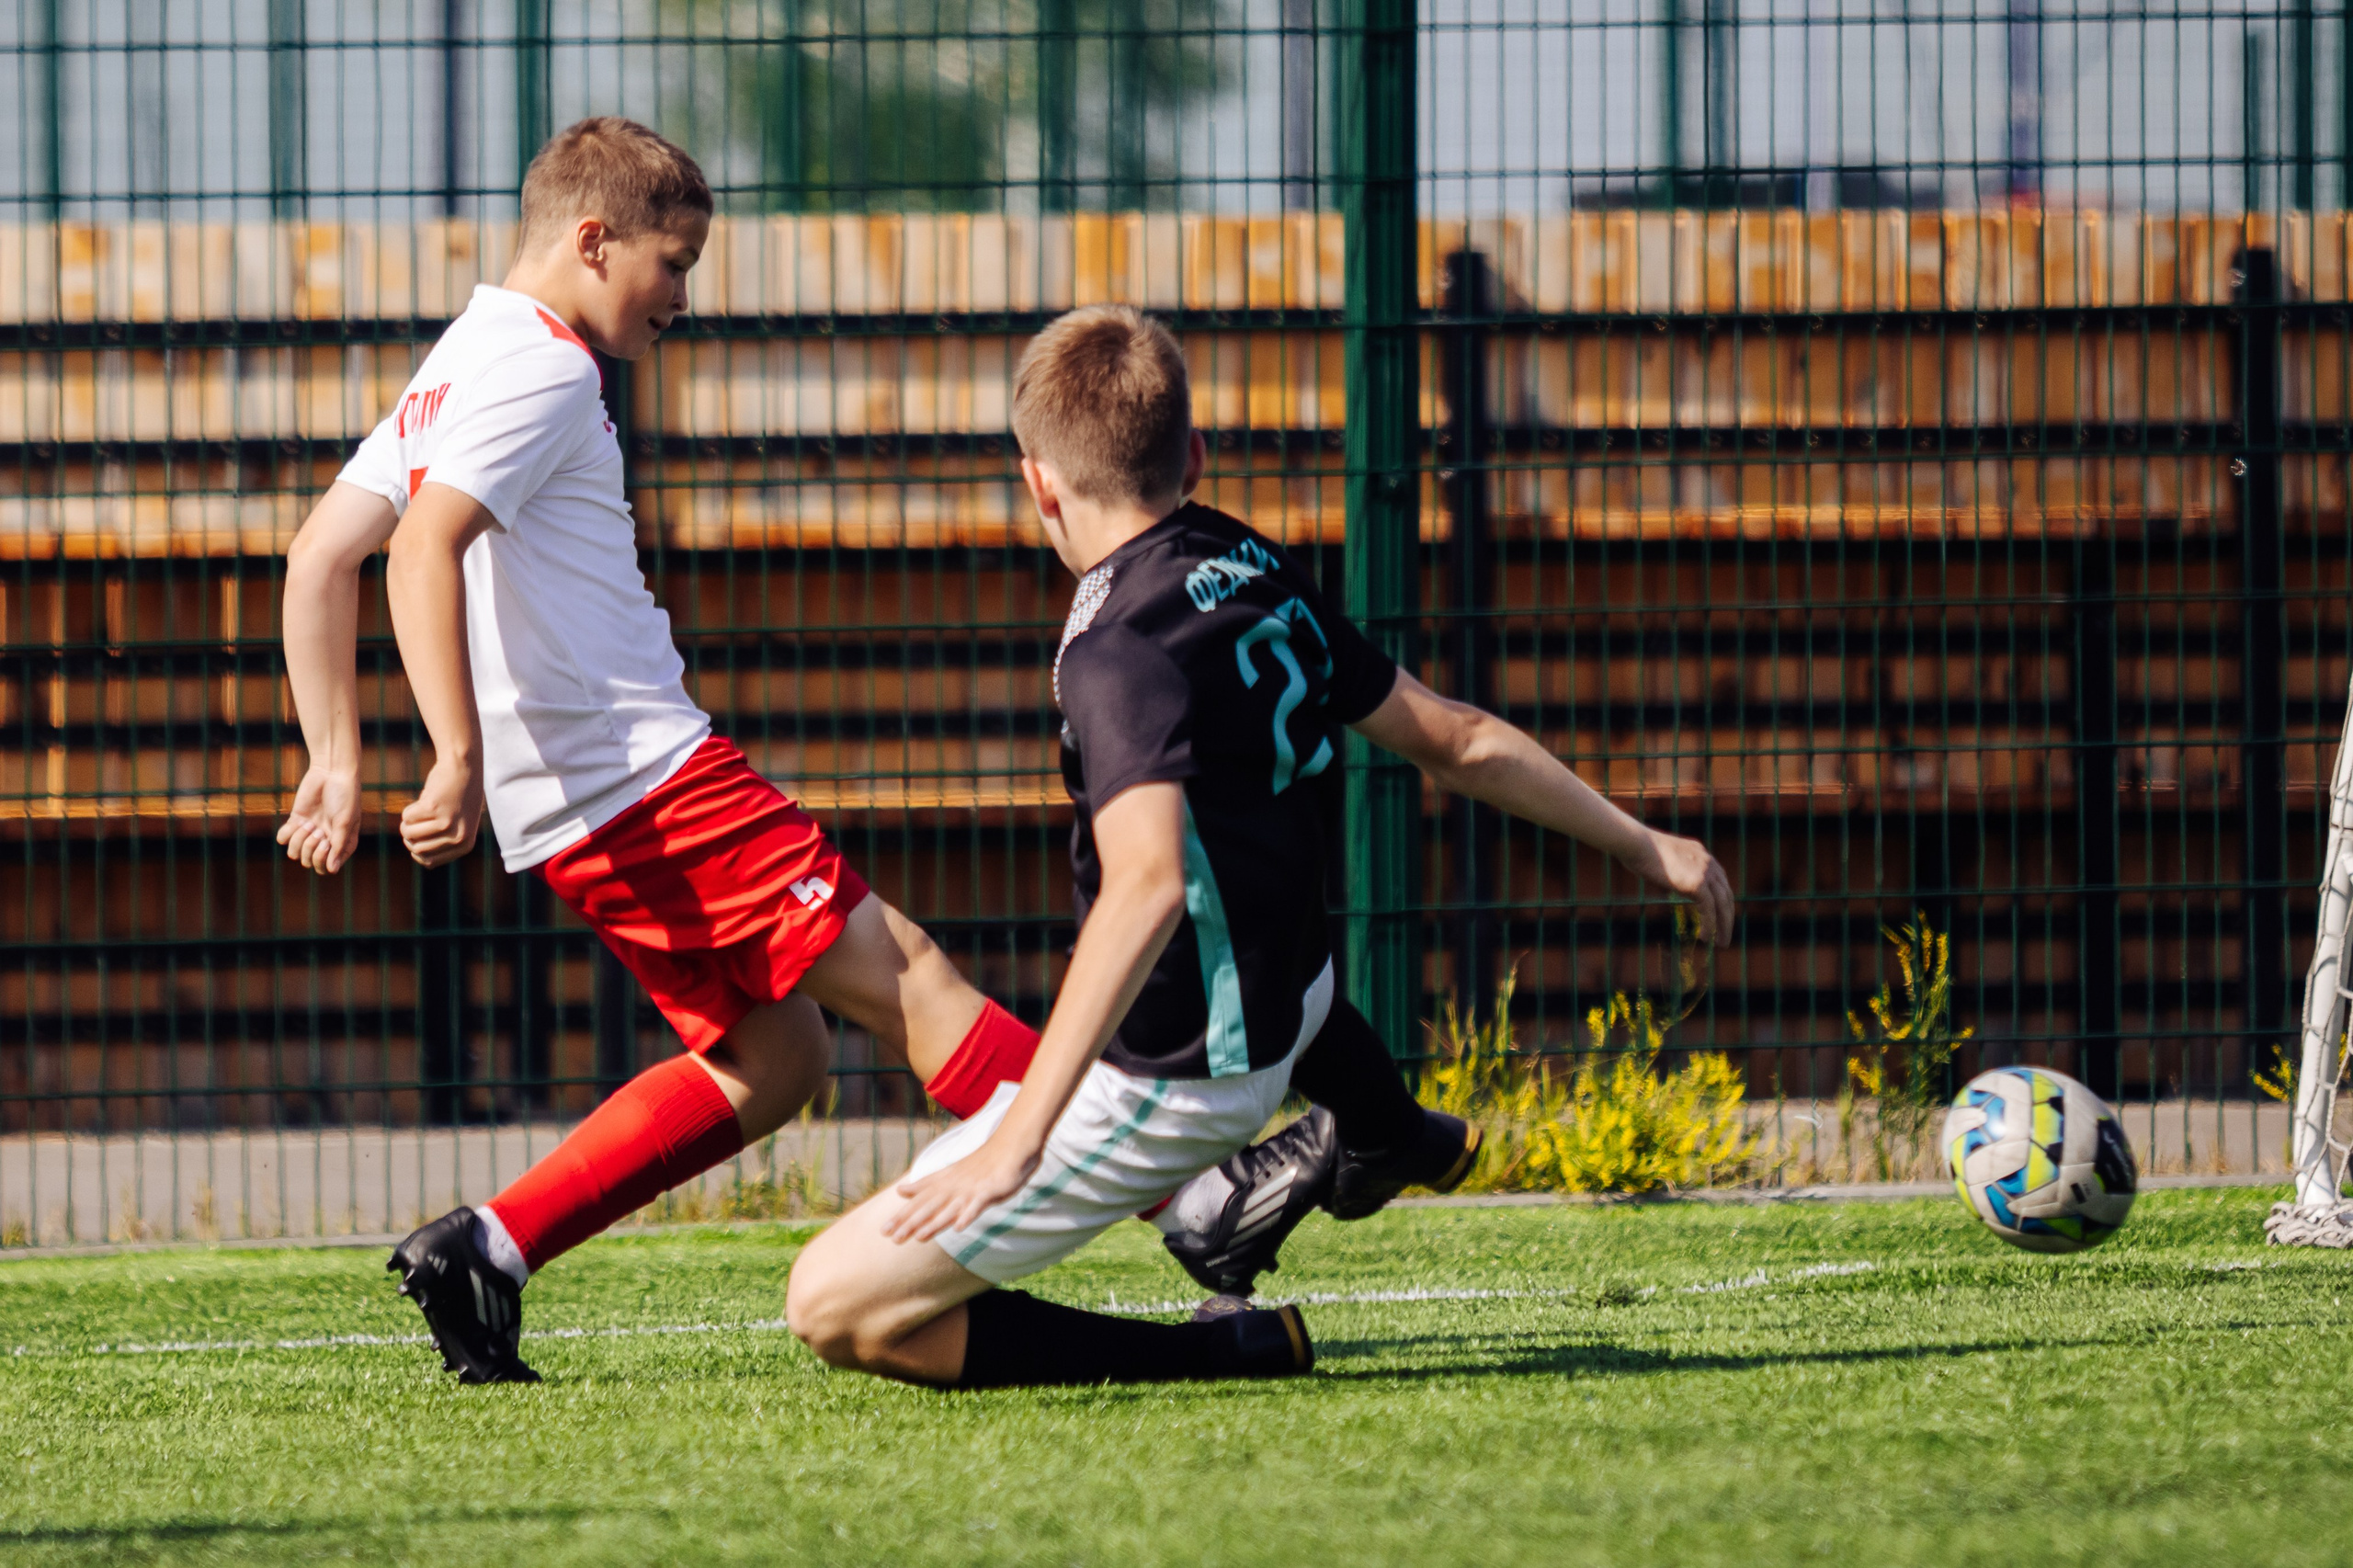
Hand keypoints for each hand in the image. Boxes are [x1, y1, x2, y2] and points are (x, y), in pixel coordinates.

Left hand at [277, 765, 361, 875]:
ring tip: (308, 824)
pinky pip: (284, 839)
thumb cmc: (345, 796)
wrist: (331, 772)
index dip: (322, 858)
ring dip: (299, 840)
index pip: (327, 867)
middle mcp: (326, 841)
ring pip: (295, 853)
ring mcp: (310, 832)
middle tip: (317, 829)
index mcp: (342, 844)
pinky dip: (287, 833)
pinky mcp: (296, 821)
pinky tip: (297, 822)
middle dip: (310, 847)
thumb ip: (338, 845)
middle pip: (309, 862)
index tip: (326, 841)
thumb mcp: (344, 821)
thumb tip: (331, 870)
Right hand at [399, 758, 482, 867]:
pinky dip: (408, 810)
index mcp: (465, 845)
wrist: (464, 767)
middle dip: (409, 837)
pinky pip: (407, 817)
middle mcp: (458, 837)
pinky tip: (422, 800)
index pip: (429, 862)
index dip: (417, 850)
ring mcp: (446, 823)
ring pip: (409, 834)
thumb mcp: (457, 825)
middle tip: (414, 822)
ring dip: (407, 823)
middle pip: (417, 849)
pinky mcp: (433, 808)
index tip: (417, 838)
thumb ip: (443, 843)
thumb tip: (423, 860)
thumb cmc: (458, 797)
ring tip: (417, 812)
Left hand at [884, 1135, 1041, 1244]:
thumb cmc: (980, 1164)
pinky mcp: (989, 1191)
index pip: (919, 1201)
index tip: (884, 1230)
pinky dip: (968, 1215)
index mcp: (944, 1182)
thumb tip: (900, 1190)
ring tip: (920, 1237)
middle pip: (929, 1206)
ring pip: (950, 1208)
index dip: (902, 1216)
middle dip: (911, 1222)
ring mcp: (971, 1188)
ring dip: (935, 1223)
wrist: (1010, 1146)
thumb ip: (926, 1184)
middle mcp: (953, 1186)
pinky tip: (959, 1228)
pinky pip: (977, 1205)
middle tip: (893, 1238)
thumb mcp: (949, 1174)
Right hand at [1623, 829, 1735, 946]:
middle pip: (1726, 894)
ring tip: (1721, 943)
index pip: (1720, 881)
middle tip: (1726, 935)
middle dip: (1727, 917)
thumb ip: (1672, 873)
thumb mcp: (1663, 860)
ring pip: (1722, 904)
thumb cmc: (1640, 850)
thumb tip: (1667, 887)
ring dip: (1723, 926)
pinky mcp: (1697, 883)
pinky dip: (1710, 925)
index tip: (1719, 917)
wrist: (1637, 844)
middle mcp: (1708, 862)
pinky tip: (1706, 938)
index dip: (1721, 901)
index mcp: (1702, 854)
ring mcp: (1705, 872)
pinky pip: (1709, 909)